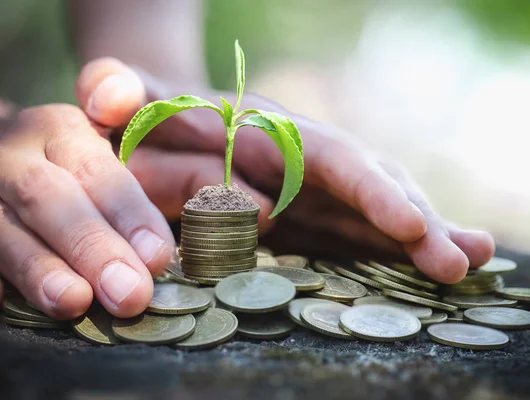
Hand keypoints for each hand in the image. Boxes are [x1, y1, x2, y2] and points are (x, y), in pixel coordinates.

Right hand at [0, 103, 175, 318]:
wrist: (13, 150)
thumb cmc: (84, 157)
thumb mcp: (125, 139)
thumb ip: (186, 166)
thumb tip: (257, 205)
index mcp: (65, 131)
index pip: (99, 170)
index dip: (128, 212)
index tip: (159, 256)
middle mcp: (18, 154)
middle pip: (48, 197)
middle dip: (91, 247)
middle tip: (130, 294)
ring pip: (1, 227)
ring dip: (38, 268)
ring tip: (73, 302)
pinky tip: (12, 304)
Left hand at [77, 58, 494, 283]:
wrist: (159, 115)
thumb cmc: (143, 108)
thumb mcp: (123, 92)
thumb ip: (115, 87)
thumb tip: (108, 96)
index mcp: (268, 130)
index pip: (329, 159)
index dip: (371, 190)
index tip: (412, 225)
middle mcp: (302, 157)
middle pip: (371, 184)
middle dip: (418, 222)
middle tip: (467, 261)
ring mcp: (309, 188)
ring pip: (376, 209)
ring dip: (425, 237)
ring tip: (475, 261)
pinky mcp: (308, 214)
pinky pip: (357, 232)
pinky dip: (395, 250)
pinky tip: (436, 265)